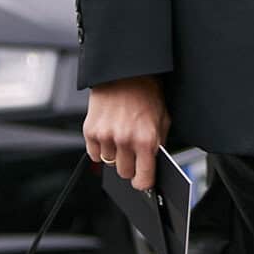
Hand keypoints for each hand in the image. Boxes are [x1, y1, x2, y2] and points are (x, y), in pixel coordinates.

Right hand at [84, 76, 167, 190]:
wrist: (124, 72)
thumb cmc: (145, 93)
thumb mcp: (163, 119)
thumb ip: (157, 144)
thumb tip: (152, 166)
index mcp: (146, 140)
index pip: (143, 180)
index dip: (143, 182)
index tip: (142, 180)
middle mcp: (125, 140)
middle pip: (124, 173)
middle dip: (129, 165)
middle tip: (132, 150)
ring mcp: (106, 136)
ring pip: (108, 163)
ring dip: (114, 154)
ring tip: (120, 135)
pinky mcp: (90, 130)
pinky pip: (94, 154)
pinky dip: (101, 148)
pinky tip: (108, 134)